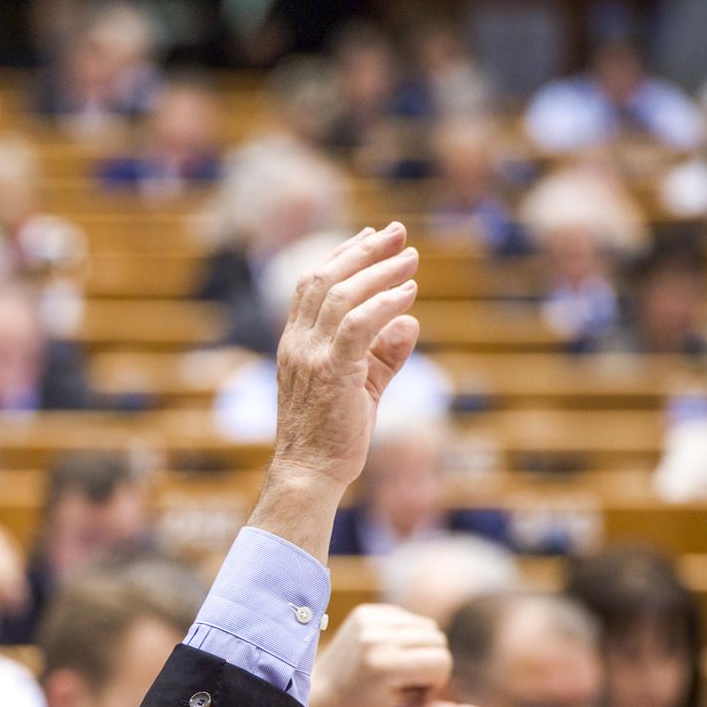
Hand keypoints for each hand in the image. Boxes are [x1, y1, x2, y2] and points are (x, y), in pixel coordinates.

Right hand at [271, 223, 420, 491]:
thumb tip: (411, 320)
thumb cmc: (333, 436)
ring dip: (380, 271)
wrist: (310, 473)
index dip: (341, 254)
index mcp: (295, 343)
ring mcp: (311, 357)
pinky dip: (384, 303)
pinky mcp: (332, 373)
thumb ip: (385, 353)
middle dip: (364, 250)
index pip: (312, 285)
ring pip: (342, 296)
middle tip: (398, 233)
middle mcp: (298, 343)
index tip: (372, 236)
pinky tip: (408, 293)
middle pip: (325, 279)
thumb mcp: (363, 386)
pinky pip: (358, 326)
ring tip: (410, 259)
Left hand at [308, 604, 489, 706]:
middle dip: (429, 665)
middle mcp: (374, 637)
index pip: (442, 661)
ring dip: (419, 650)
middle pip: (438, 641)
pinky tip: (385, 654)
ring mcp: (367, 620)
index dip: (434, 683)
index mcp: (383, 664)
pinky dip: (406, 637)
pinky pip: (410, 618)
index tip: (409, 696)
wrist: (320, 695)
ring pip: (427, 628)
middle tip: (401, 684)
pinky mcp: (365, 611)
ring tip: (394, 671)